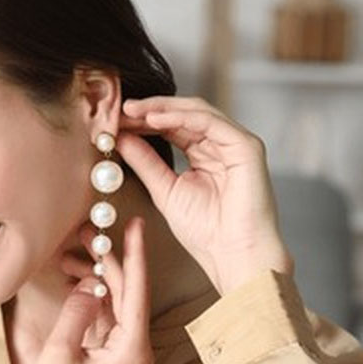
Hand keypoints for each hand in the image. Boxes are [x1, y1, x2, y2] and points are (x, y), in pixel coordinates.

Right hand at [20, 216, 154, 363]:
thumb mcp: (60, 353)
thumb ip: (77, 312)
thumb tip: (91, 282)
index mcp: (132, 349)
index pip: (137, 291)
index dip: (136, 254)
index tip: (136, 223)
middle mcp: (135, 349)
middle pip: (127, 293)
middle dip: (108, 261)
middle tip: (88, 231)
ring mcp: (124, 354)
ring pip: (115, 303)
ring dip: (96, 279)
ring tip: (71, 254)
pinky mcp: (111, 357)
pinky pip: (106, 318)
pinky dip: (92, 299)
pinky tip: (76, 279)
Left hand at [117, 96, 293, 295]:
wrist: (234, 255)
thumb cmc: (206, 232)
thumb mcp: (165, 190)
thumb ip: (145, 163)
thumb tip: (121, 138)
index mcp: (203, 155)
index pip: (172, 127)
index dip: (144, 121)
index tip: (116, 120)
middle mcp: (221, 145)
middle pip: (183, 114)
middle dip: (151, 109)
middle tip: (122, 108)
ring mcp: (236, 143)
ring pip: (197, 111)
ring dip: (163, 108)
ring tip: (134, 110)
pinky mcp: (246, 146)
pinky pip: (211, 122)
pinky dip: (182, 117)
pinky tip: (156, 118)